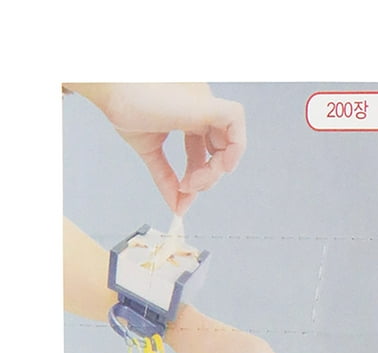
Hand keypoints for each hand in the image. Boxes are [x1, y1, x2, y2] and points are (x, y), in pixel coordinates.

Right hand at [64, 83, 245, 213]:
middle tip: (186, 188)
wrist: (110, 90)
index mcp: (189, 116)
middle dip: (208, 176)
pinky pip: (236, 120)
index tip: (182, 191)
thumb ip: (166, 179)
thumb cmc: (124, 107)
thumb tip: (177, 207)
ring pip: (231, 141)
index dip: (198, 175)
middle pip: (220, 150)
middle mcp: (202, 109)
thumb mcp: (150, 152)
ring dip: (216, 169)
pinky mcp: (207, 103)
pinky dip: (235, 145)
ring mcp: (205, 104)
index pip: (205, 151)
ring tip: (193, 181)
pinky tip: (221, 164)